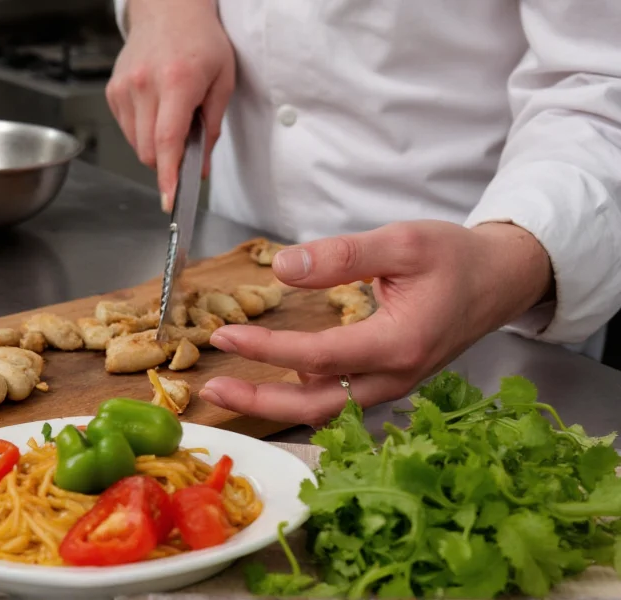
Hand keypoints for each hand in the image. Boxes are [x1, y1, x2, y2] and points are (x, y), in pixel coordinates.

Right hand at [106, 0, 234, 210]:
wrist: (168, 10)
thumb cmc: (200, 41)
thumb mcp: (222, 81)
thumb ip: (212, 128)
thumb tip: (202, 168)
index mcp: (176, 81)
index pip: (167, 141)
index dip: (169, 175)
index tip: (170, 199)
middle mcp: (144, 85)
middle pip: (148, 151)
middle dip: (167, 163)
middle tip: (186, 148)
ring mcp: (124, 88)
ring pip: (135, 145)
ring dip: (154, 147)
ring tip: (172, 117)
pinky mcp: (113, 91)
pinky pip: (127, 130)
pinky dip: (142, 132)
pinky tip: (156, 110)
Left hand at [198, 221, 553, 425]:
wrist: (497, 281)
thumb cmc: (453, 259)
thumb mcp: (402, 242)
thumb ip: (343, 255)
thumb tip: (283, 268)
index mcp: (399, 343)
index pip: (320, 356)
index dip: (269, 349)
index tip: (226, 336)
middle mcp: (394, 377)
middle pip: (316, 405)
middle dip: (260, 402)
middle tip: (211, 390)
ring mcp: (390, 385)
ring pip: (324, 410)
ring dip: (274, 404)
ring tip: (227, 389)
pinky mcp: (384, 381)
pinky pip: (335, 399)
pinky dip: (296, 396)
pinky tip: (266, 380)